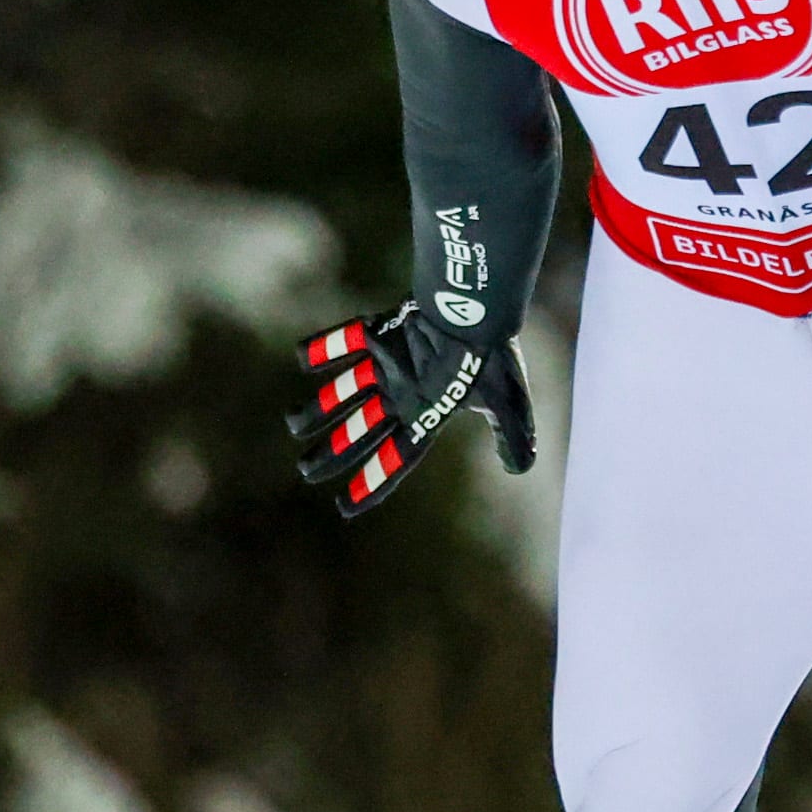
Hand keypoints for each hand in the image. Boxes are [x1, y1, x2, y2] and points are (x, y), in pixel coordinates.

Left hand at [290, 301, 536, 517]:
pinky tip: (300, 359)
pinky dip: (323, 349)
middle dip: (334, 451)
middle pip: (361, 430)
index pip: (397, 457)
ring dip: (319, 408)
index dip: (372, 481)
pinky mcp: (380, 333)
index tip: (344, 508)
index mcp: (428, 413)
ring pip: (345, 392)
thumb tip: (519, 470)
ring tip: (292, 424)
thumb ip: (512, 437)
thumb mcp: (508, 403)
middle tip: (305, 471)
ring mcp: (388, 364)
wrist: (481, 303)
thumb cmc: (492, 355)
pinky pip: (345, 342)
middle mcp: (402, 393)